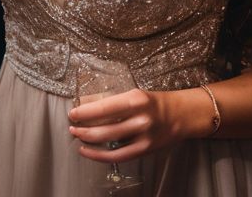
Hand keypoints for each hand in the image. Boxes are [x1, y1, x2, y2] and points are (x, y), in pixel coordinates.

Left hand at [67, 88, 186, 163]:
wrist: (179, 115)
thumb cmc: (153, 103)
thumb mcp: (134, 94)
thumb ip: (114, 102)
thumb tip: (86, 108)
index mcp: (135, 99)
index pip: (103, 108)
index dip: (84, 112)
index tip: (73, 113)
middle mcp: (140, 118)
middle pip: (103, 127)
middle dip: (82, 128)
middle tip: (72, 126)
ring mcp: (143, 135)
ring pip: (108, 142)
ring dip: (88, 140)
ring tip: (78, 136)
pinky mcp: (144, 149)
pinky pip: (117, 156)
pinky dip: (99, 155)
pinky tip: (88, 151)